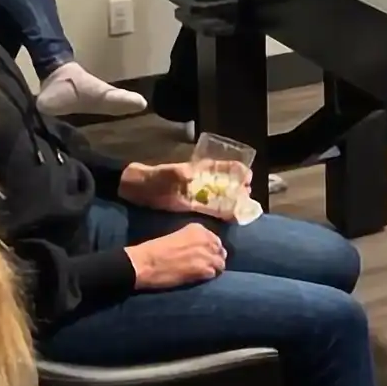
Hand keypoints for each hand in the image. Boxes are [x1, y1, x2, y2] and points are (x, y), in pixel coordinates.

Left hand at [119, 162, 250, 218]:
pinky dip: (224, 212)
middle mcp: (204, 181)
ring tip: (243, 209)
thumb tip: (189, 174)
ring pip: (224, 197)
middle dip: (240, 188)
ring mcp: (200, 194)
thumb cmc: (154, 178)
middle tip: (247, 197)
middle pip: (229, 183)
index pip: (226, 167)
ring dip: (235, 201)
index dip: (239, 171)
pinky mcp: (194, 207)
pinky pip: (214, 209)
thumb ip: (177, 173)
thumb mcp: (166, 173)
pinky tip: (231, 218)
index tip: (248, 179)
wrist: (138, 192)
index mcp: (200, 169)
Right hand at [126, 223, 226, 289]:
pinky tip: (196, 277)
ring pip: (220, 263)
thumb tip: (203, 249)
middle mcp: (205, 239)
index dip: (211, 249)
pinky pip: (213, 274)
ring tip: (201, 273)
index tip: (205, 254)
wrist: (144, 263)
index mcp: (198, 229)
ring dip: (213, 268)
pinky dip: (207, 277)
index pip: (215, 240)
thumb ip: (193, 240)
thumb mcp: (178, 237)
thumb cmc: (154, 250)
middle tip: (205, 265)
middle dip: (214, 258)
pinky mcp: (203, 269)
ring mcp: (206, 254)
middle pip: (220, 251)